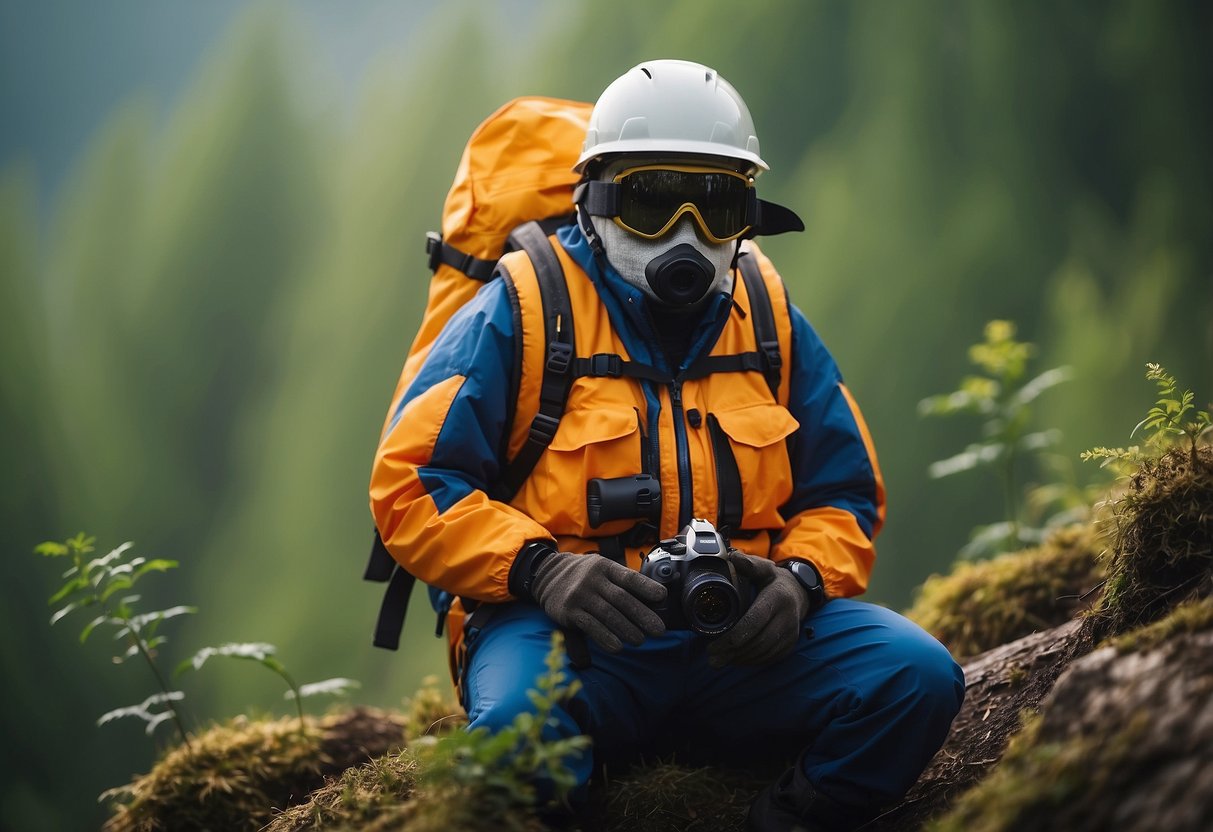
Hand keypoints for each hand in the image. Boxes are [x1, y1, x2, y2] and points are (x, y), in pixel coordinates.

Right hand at [531, 551, 667, 651]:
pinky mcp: (568, 611)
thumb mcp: (602, 571)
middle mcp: (593, 579)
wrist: (547, 574)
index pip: (629, 577)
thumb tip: (656, 599)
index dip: (646, 587)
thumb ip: (623, 584)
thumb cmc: (585, 576)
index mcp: (606, 567)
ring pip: (607, 614)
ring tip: (640, 641)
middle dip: (642, 615)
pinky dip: (605, 637)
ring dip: (626, 629)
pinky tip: (617, 647)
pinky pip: (589, 626)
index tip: (662, 597)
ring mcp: (580, 594)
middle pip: (621, 598)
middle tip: (658, 630)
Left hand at [707, 551, 811, 667]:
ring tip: (719, 660)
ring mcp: (791, 633)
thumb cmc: (773, 581)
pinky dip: (751, 661)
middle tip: (712, 658)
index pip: (754, 621)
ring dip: (740, 659)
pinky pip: (769, 657)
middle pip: (758, 641)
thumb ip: (748, 564)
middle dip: (733, 652)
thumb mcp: (763, 568)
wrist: (798, 594)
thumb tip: (731, 557)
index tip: (713, 644)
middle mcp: (787, 618)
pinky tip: (735, 659)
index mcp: (778, 597)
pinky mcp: (790, 645)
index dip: (733, 636)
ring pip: (763, 652)